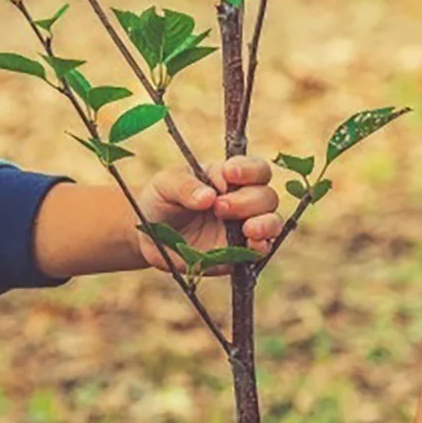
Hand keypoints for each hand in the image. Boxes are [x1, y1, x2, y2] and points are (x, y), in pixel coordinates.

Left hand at [135, 158, 281, 271]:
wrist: (149, 237)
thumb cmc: (160, 201)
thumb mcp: (164, 185)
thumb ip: (184, 186)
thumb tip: (208, 197)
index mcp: (228, 177)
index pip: (255, 169)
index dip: (249, 170)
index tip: (230, 174)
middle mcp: (242, 200)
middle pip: (266, 195)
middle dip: (247, 200)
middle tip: (219, 208)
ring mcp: (243, 228)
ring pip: (272, 221)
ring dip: (265, 223)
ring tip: (248, 229)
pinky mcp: (239, 253)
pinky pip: (261, 250)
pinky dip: (262, 247)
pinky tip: (252, 245)